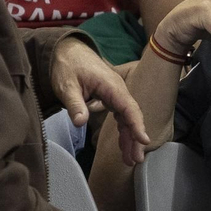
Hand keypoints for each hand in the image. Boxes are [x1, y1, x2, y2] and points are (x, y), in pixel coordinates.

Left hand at [53, 37, 148, 158]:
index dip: (136, 124)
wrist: (67, 51)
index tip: (143, 140)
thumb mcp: (66, 85)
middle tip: (136, 159)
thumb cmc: (67, 65)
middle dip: (135, 138)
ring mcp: (115, 94)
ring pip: (126, 118)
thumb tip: (80, 122)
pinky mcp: (110, 98)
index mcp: (111, 85)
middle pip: (131, 116)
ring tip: (130, 159)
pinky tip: (124, 146)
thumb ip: (75, 104)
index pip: (128, 107)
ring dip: (129, 138)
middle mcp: (117, 90)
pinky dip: (123, 131)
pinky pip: (120, 116)